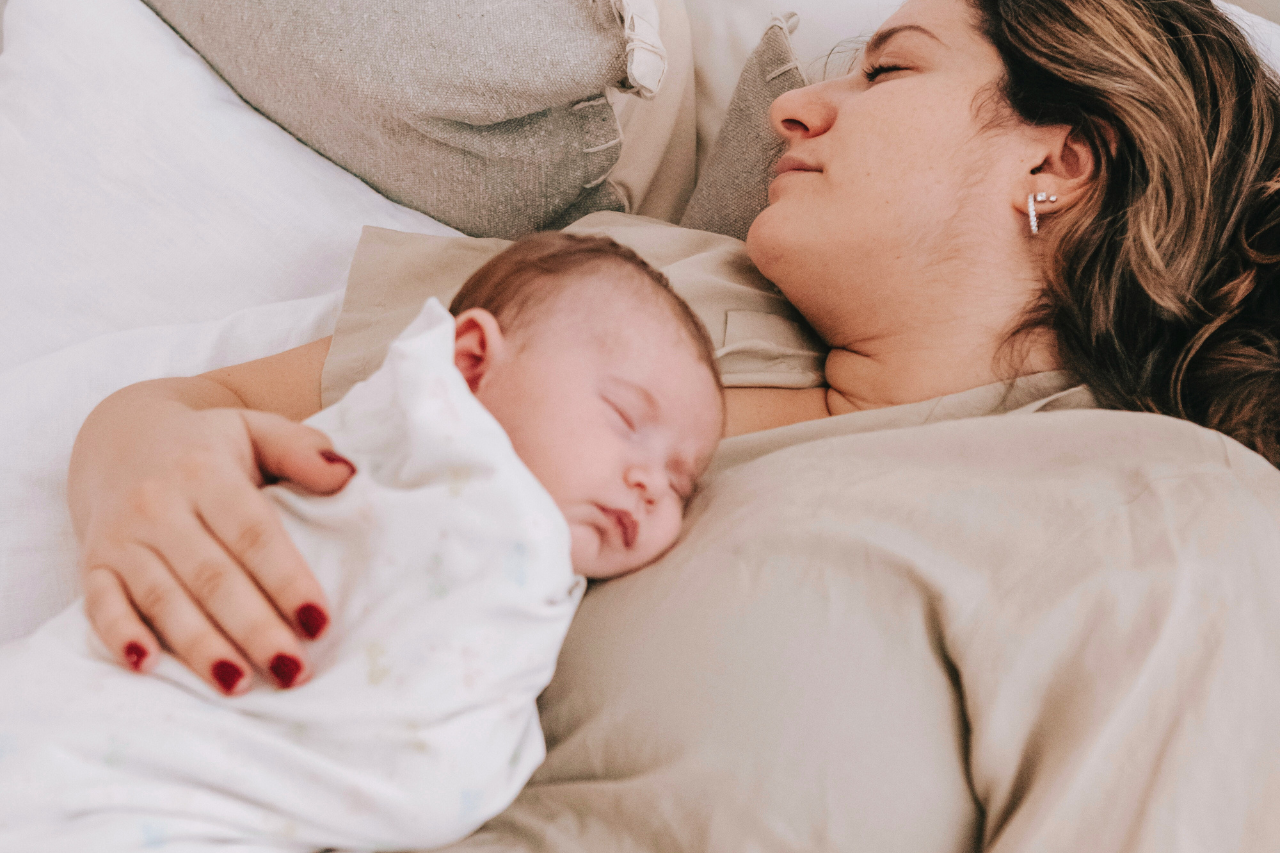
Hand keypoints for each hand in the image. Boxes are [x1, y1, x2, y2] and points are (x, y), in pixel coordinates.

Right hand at [73, 401, 353, 693]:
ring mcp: (122, 538)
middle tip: (292, 671)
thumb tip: (347, 475)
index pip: (253, 534)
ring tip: (239, 684)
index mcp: (206, 472)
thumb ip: (301, 450)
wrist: (118, 438)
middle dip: (254, 628)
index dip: (287, 579)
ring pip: (163, 599)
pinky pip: (100, 605)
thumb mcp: (255, 430)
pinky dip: (120, 636)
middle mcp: (159, 505)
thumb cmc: (205, 447)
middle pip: (213, 576)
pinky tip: (147, 666)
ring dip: (200, 646)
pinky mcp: (92, 564)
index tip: (319, 621)